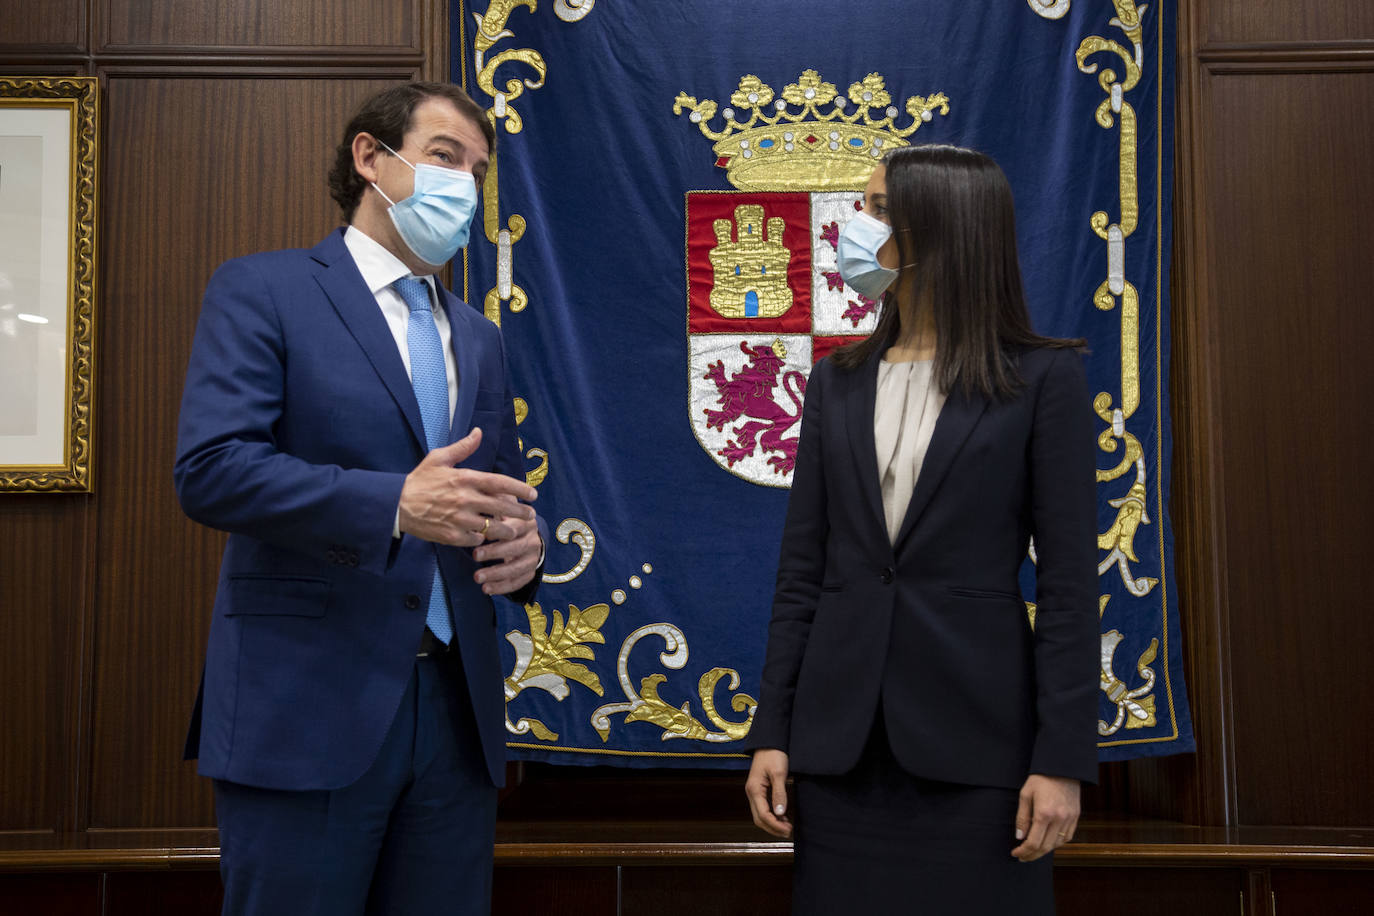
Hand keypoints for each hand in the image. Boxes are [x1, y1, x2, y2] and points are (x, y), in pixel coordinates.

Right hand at [398, 428, 536, 549]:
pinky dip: (482, 539)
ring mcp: (459, 519)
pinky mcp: (452, 536)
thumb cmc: (419, 480)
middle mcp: (465, 499)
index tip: (533, 494)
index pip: (500, 483)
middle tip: (530, 515)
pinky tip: (485, 536)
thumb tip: (478, 431)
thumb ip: (463, 447)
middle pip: (502, 507)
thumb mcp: (439, 458)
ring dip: (506, 530)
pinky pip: (476, 540)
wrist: (396, 505)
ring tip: (512, 530)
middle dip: (520, 512)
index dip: (520, 489)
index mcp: (464, 478)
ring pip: (492, 528)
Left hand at [472, 496, 541, 594]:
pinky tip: (487, 589)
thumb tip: (481, 486)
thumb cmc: (507, 517)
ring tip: (477, 578)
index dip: (499, 533)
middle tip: (474, 556)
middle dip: (495, 553)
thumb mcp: (504, 505)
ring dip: (497, 574)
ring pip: (518, 568)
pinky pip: (519, 582)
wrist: (527, 535)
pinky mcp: (531, 572)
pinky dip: (503, 587)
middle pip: (517, 548)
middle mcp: (533, 539)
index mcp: (526, 522)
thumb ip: (495, 499)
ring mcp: (533, 557)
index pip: (515, 528)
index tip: (479, 536)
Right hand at [745, 749, 792, 837]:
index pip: (763, 815)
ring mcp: (753, 792)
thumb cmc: (773, 755)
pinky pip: (762, 808)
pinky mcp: (758, 790)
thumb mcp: (779, 773)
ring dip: (772, 823)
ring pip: (759, 815)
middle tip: (788, 832)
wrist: (768, 742)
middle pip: (759, 818)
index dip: (775, 825)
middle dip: (773, 828)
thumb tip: (780, 813)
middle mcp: (751, 793)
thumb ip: (779, 794)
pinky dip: (771, 816)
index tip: (788, 830)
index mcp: (754, 789)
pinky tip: (782, 817)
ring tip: (786, 827)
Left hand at [1011, 774, 1079, 861]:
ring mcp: (1069, 819)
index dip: (1023, 851)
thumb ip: (1022, 817)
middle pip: (1045, 847)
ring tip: (1033, 851)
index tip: (1015, 853)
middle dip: (1032, 855)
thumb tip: (1020, 837)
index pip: (1033, 842)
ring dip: (1044, 851)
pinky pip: (1067, 838)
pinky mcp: (1076, 817)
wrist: (1062, 767)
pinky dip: (1057, 844)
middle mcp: (1059, 819)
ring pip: (1057, 845)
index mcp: (1044, 813)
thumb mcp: (1025, 794)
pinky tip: (1048, 843)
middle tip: (1023, 857)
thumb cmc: (1041, 779)